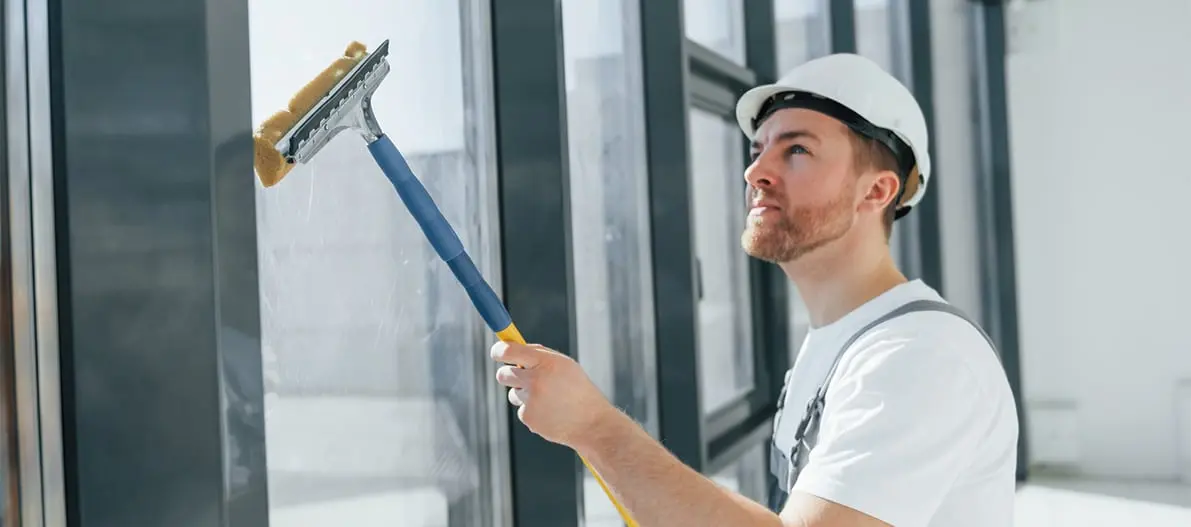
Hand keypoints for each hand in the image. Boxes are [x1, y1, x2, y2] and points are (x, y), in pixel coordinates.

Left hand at [490, 341, 618, 448]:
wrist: (592, 423)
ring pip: (513, 394)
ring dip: (524, 395)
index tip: (496, 353)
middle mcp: (536, 380)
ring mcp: (531, 400)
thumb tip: (513, 348)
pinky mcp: (528, 417)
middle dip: (508, 375)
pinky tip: (550, 414)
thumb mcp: (565, 365)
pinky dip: (532, 411)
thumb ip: (540, 355)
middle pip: (503, 374)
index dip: (498, 351)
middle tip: (522, 378)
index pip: (509, 351)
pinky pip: (521, 410)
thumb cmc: (578, 389)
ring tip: (549, 400)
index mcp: (546, 362)